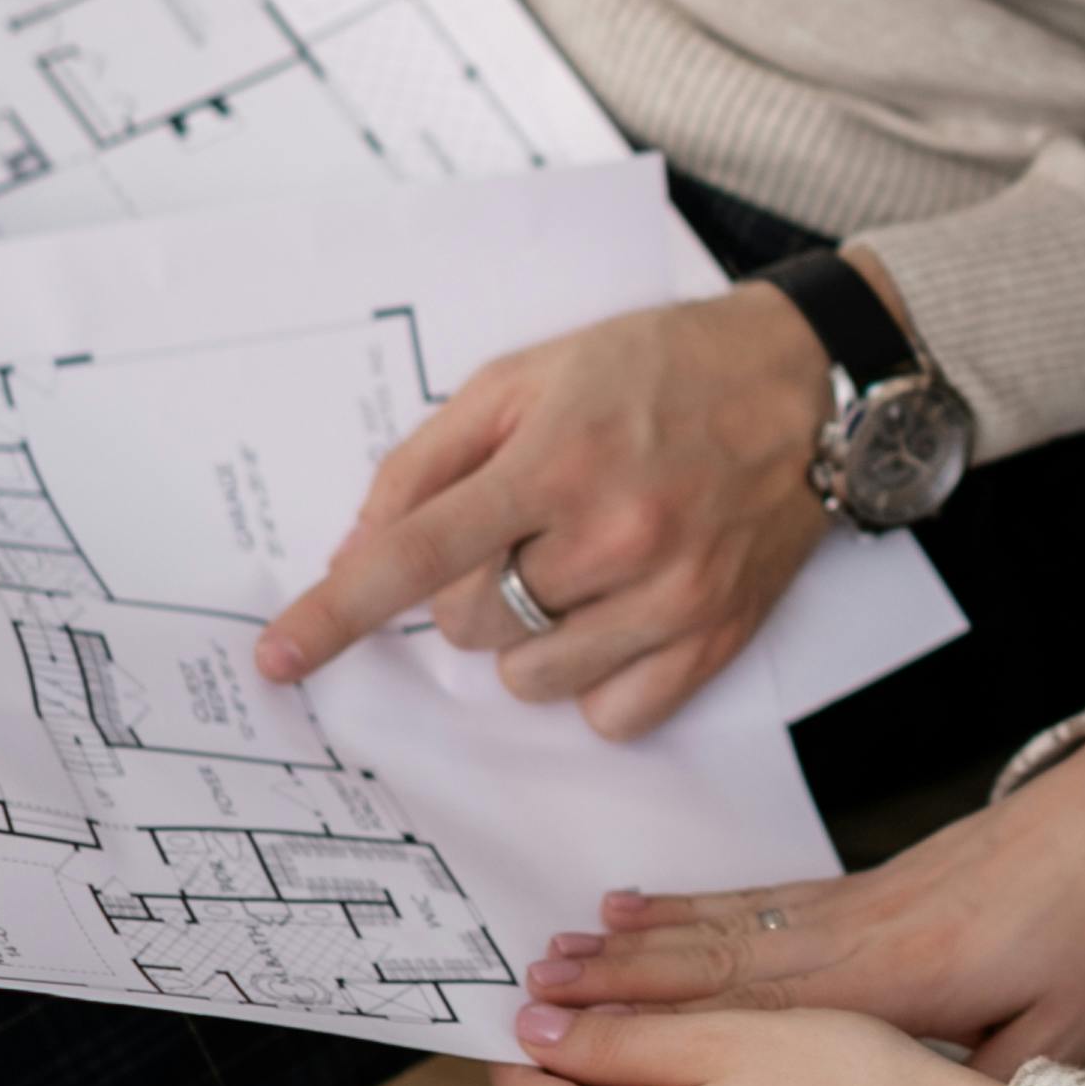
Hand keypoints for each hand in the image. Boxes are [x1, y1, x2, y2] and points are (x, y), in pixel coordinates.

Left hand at [255, 277, 859, 737]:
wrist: (804, 383)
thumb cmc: (656, 369)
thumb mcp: (525, 376)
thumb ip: (429, 460)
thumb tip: (358, 550)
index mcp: (554, 458)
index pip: (417, 555)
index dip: (336, 613)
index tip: (279, 658)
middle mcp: (612, 533)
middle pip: (470, 624)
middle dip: (471, 586)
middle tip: (524, 531)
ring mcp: (669, 595)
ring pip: (530, 677)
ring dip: (529, 637)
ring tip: (577, 570)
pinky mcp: (716, 638)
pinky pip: (610, 716)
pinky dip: (593, 681)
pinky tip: (617, 618)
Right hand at [528, 732, 1084, 1074]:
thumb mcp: (1066, 1031)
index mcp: (903, 979)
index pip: (762, 1013)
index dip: (668, 1027)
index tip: (587, 1038)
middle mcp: (860, 935)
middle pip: (719, 964)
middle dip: (621, 985)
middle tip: (532, 995)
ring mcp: (858, 903)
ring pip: (727, 925)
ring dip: (640, 942)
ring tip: (558, 953)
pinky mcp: (867, 885)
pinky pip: (761, 898)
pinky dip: (693, 904)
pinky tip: (639, 906)